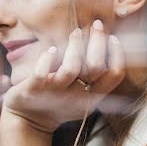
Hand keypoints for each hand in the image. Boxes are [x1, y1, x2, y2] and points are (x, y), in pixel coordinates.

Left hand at [2, 20, 124, 133]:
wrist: (28, 120)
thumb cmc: (58, 101)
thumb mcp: (82, 94)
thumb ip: (94, 76)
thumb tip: (107, 42)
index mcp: (92, 97)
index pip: (114, 76)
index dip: (118, 55)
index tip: (112, 37)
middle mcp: (76, 96)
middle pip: (95, 67)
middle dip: (98, 42)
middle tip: (96, 25)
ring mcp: (54, 93)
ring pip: (70, 68)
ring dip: (74, 46)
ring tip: (75, 33)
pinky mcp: (33, 90)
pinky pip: (41, 74)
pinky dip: (46, 59)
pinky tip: (50, 50)